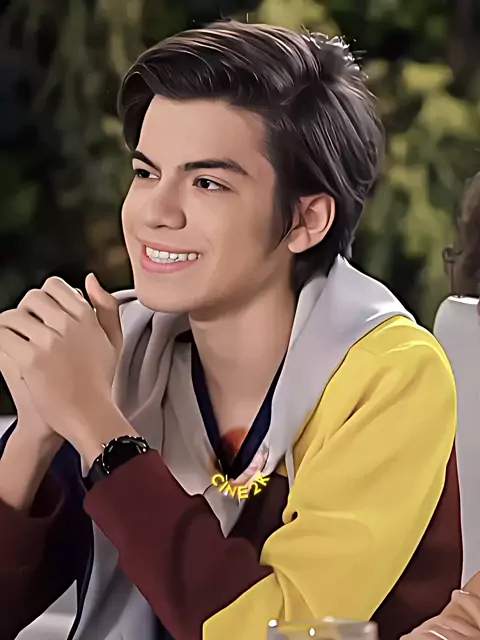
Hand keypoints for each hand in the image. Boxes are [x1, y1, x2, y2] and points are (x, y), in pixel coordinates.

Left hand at [0, 274, 122, 446]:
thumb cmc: (100, 381)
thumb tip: (89, 278)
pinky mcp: (30, 360)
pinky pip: (2, 337)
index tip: (44, 315)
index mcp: (86, 316)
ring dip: (10, 328)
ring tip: (18, 344)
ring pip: (13, 316)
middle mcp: (67, 324)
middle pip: (31, 298)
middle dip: (26, 312)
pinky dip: (1, 343)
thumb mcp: (113, 340)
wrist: (88, 415)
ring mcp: (48, 342)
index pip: (54, 286)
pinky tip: (10, 354)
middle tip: (30, 332)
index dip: (45, 298)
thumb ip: (106, 306)